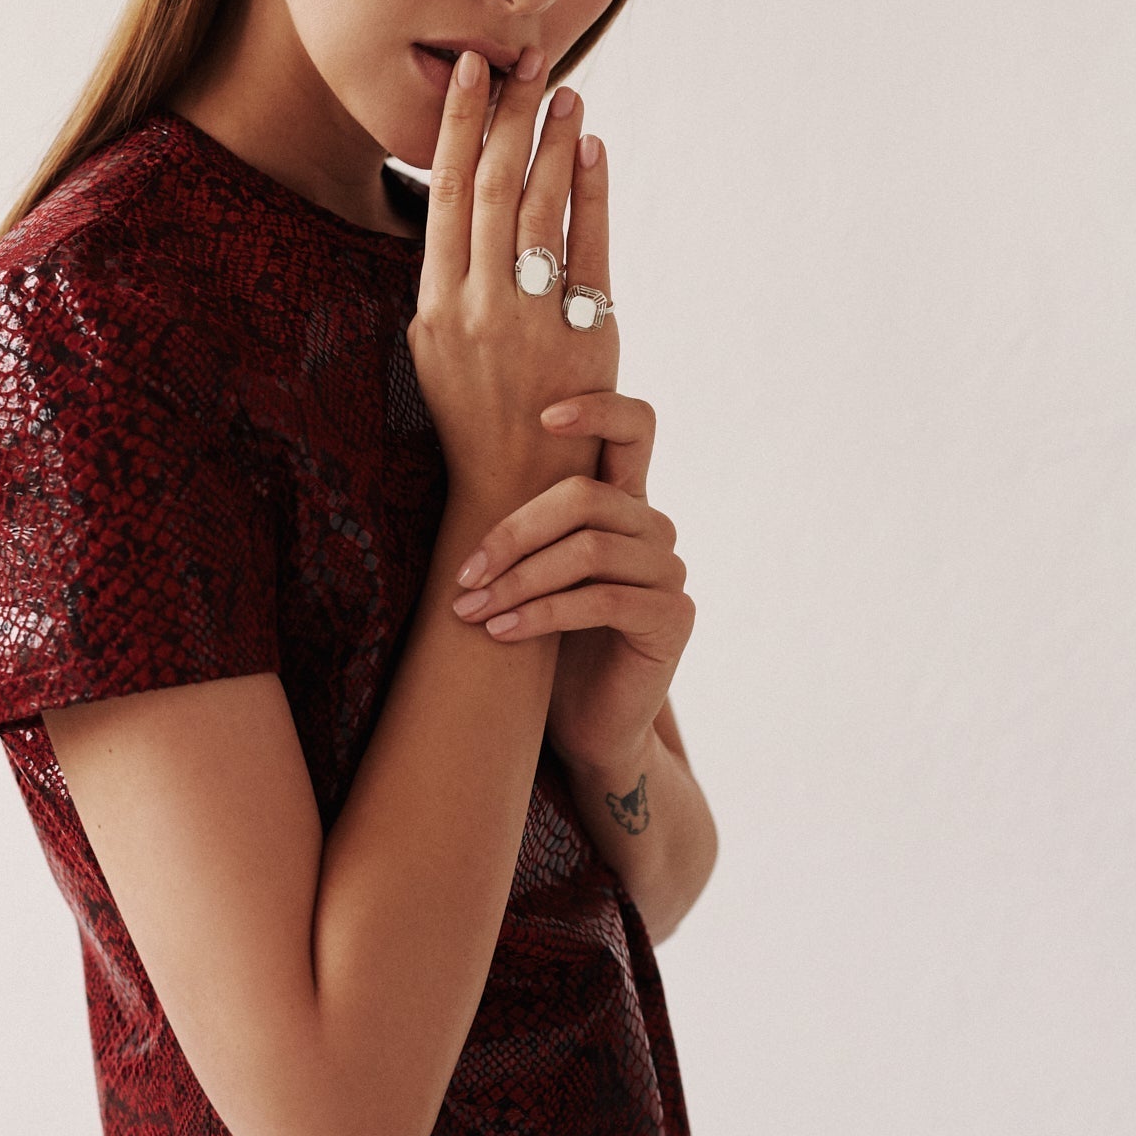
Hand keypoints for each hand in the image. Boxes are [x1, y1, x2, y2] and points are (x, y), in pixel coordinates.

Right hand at [406, 44, 618, 502]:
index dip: (457, 125)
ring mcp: (532, 319)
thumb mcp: (430, 348)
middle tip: (524, 58)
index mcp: (433, 304)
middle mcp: (479, 306)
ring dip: (554, 141)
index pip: (444, 192)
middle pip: (494, 185)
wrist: (515, 490)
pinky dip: (593, 193)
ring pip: (541, 207)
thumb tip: (449, 202)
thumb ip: (440, 280)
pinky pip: (591, 247)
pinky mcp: (585, 332)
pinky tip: (594, 150)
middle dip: (509, 114)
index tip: (469, 72)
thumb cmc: (471, 415)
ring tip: (565, 92)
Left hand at [449, 389, 695, 772]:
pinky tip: (502, 633)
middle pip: (585, 496)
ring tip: (471, 612)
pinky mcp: (673, 618)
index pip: (634, 427)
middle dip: (512, 534)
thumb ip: (524, 527)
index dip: (597, 408)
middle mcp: (654, 528)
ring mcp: (670, 572)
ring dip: (519, 580)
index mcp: (623, 503)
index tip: (541, 417)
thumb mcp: (529, 574)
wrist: (585, 727)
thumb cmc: (546, 647)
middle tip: (463, 576)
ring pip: (590, 549)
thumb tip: (465, 471)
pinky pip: (603, 600)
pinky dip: (543, 613)